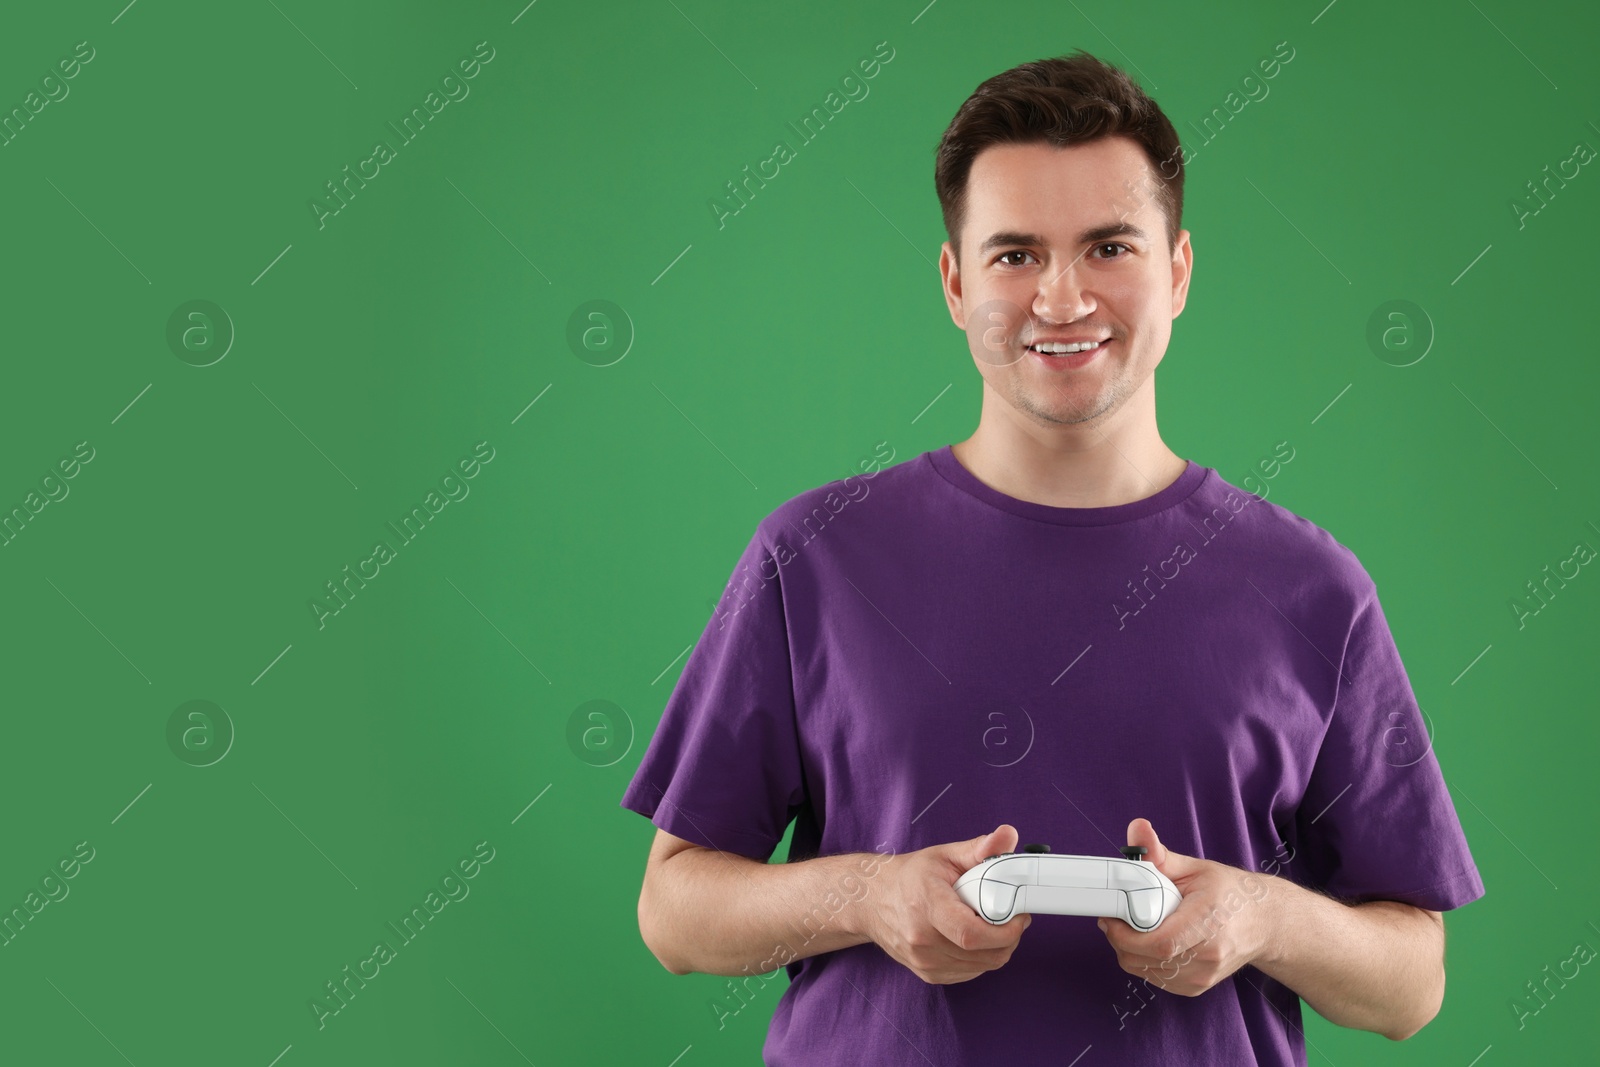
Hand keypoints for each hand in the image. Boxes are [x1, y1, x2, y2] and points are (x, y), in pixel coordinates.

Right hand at [865, 823, 1032, 984]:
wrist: (873, 900)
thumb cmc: (911, 877)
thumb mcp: (945, 855)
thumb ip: (980, 848)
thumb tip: (1009, 835)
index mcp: (927, 906)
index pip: (971, 932)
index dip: (1005, 930)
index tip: (1019, 916)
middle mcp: (922, 940)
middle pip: (983, 954)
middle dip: (1008, 938)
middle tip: (1012, 918)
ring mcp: (924, 961)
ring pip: (982, 966)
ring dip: (997, 948)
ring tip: (993, 924)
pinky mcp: (928, 974)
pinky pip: (970, 973)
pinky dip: (981, 958)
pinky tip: (976, 938)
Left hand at [1097, 818, 1276, 996]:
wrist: (1265, 923)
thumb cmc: (1231, 894)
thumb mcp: (1197, 868)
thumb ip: (1160, 854)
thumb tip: (1137, 828)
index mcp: (1208, 922)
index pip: (1160, 943)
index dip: (1126, 935)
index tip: (1111, 917)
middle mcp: (1209, 955)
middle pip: (1147, 960)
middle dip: (1121, 941)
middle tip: (1117, 919)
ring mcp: (1204, 975)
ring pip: (1147, 972)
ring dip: (1130, 952)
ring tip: (1134, 927)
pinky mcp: (1198, 986)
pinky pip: (1158, 979)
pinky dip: (1145, 962)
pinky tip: (1150, 942)